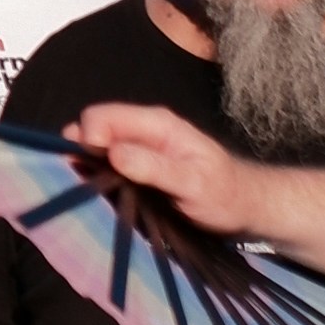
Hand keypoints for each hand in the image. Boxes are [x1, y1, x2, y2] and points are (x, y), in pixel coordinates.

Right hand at [66, 96, 261, 229]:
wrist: (243, 208)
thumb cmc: (224, 194)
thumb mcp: (193, 183)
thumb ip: (154, 167)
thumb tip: (113, 153)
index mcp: (155, 123)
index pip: (102, 116)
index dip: (87, 138)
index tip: (89, 167)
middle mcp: (140, 133)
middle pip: (91, 131)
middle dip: (81, 154)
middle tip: (88, 184)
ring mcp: (135, 152)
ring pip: (94, 152)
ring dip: (86, 170)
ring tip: (91, 193)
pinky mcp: (133, 173)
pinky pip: (103, 171)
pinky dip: (95, 181)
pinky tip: (98, 198)